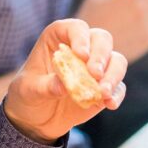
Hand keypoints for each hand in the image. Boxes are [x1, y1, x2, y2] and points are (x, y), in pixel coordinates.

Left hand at [4, 19, 126, 141]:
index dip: (80, 38)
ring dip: (113, 75)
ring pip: (116, 61)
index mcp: (58, 38)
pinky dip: (116, 95)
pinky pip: (118, 87)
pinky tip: (110, 104)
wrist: (36, 118)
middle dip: (101, 56)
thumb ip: (45, 86)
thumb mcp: (29, 90)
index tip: (81, 55)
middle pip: (102, 40)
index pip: (75, 28)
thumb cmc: (29, 95)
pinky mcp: (104, 87)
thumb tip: (63, 86)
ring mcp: (96, 67)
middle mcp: (81, 48)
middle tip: (94, 74)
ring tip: (103, 92)